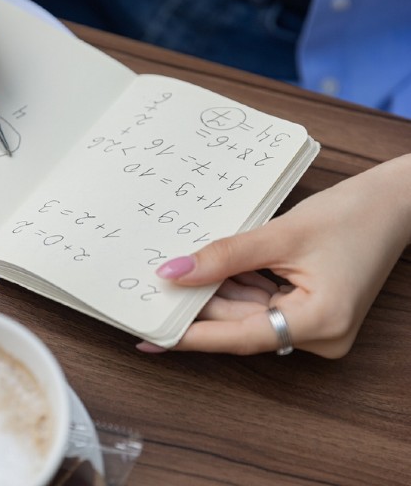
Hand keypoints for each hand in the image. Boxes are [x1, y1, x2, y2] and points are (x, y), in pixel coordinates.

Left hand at [139, 154, 410, 357]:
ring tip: (173, 279)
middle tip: (152, 296)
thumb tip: (174, 273)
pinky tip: (207, 273)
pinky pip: (263, 304)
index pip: (241, 335)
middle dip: (199, 306)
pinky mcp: (311, 312)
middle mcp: (320, 336)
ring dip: (216, 295)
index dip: (194, 335)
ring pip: (249, 315)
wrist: (395, 203)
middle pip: (242, 325)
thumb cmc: (352, 214)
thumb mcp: (280, 234)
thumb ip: (225, 256)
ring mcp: (317, 326)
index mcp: (320, 322)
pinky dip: (237, 288)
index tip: (154, 336)